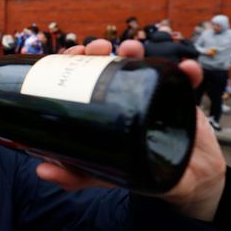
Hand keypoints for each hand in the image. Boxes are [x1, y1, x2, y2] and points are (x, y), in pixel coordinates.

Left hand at [37, 39, 224, 221]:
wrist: (183, 181)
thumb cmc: (135, 171)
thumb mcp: (101, 173)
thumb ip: (74, 176)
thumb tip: (42, 170)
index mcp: (101, 104)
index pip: (82, 74)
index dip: (75, 59)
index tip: (73, 53)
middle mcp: (123, 94)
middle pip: (106, 63)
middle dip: (100, 49)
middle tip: (98, 49)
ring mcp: (150, 93)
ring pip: (141, 64)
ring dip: (135, 50)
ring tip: (131, 49)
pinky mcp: (180, 100)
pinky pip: (186, 81)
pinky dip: (188, 72)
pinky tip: (187, 69)